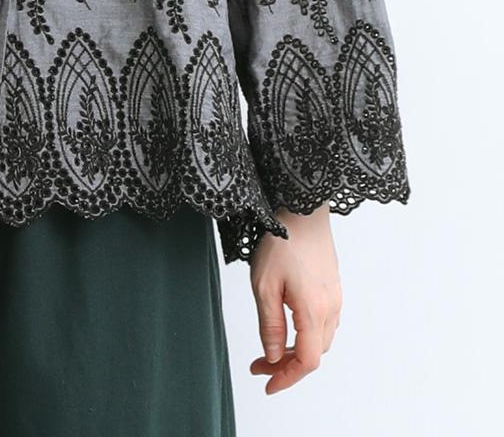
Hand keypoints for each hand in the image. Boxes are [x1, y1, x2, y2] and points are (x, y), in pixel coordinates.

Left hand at [248, 205, 341, 393]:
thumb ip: (269, 325)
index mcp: (314, 311)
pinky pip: (323, 323)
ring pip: (320, 340)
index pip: (306, 361)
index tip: (267, 384)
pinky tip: (288, 326)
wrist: (301, 209)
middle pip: (313, 354)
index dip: (287, 378)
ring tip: (270, 347)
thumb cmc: (281, 241)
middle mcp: (331, 309)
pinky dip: (306, 334)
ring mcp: (334, 298)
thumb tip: (272, 356)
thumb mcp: (264, 285)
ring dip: (297, 350)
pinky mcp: (332, 288)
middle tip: (259, 365)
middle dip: (287, 366)